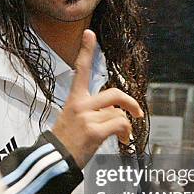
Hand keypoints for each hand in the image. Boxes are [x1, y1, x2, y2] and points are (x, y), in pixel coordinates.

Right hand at [51, 29, 142, 168]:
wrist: (57, 160)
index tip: (89, 33)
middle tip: (137, 112)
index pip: (80, 70)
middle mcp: (80, 104)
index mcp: (74, 99)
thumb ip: (95, 109)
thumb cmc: (68, 140)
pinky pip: (120, 124)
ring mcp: (86, 117)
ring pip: (119, 113)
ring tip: (122, 135)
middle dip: (130, 102)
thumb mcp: (75, 119)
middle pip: (114, 93)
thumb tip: (117, 109)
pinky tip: (123, 139)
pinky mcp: (93, 131)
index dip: (86, 50)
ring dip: (125, 125)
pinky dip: (126, 132)